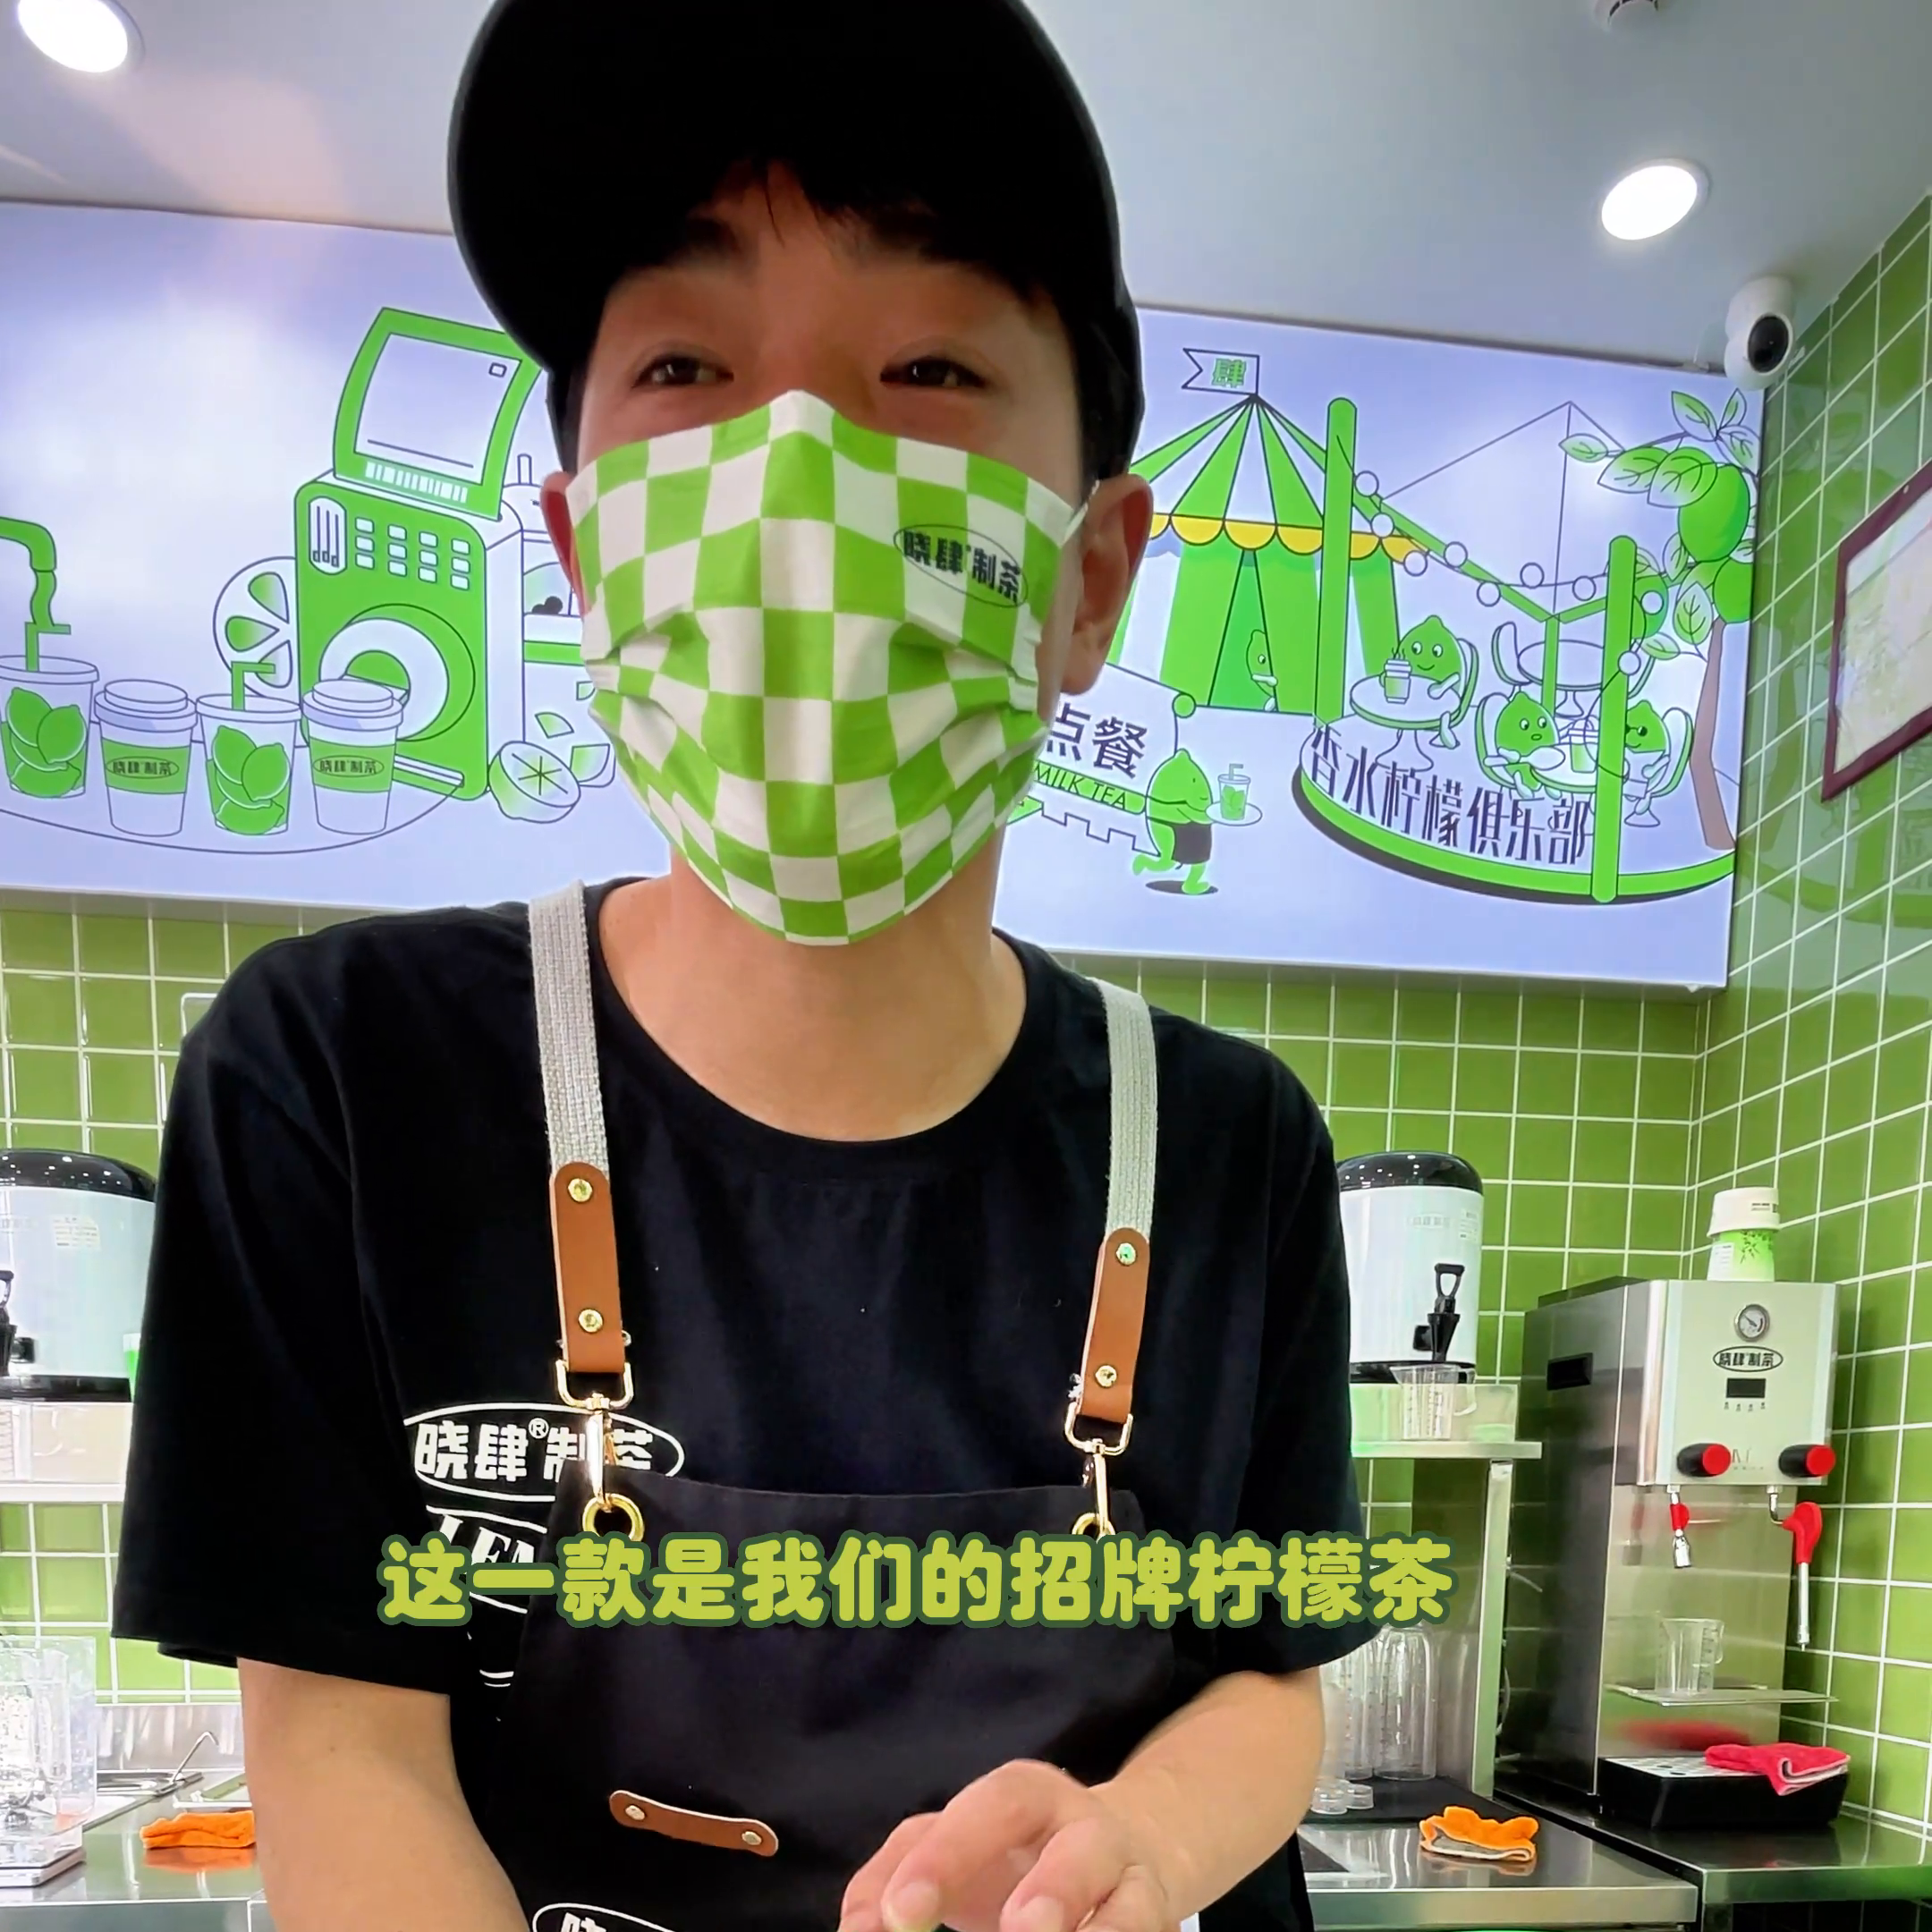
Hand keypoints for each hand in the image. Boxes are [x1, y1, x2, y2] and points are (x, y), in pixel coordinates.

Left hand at [838, 1759, 1181, 1931]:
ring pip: (1117, 1891)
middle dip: (1038, 1883)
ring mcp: (1124, 1871)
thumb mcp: (953, 1851)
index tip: (900, 1917)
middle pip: (1059, 1834)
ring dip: (1081, 1918)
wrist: (1126, 1854)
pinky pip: (1144, 1927)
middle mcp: (1080, 1824)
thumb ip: (892, 1880)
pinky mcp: (1154, 1911)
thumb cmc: (1014, 1857)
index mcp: (1021, 1795)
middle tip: (1011, 1927)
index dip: (943, 1857)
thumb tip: (858, 1930)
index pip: (984, 1809)